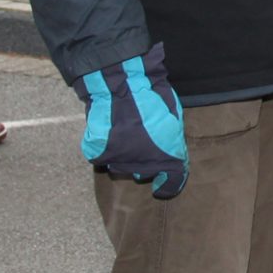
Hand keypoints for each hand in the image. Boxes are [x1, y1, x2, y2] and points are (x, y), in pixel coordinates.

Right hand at [75, 43, 187, 199]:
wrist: (123, 84)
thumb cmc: (153, 97)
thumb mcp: (172, 119)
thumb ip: (171, 140)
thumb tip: (170, 153)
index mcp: (168, 157)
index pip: (172, 182)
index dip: (168, 186)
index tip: (160, 187)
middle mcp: (144, 165)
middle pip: (143, 172)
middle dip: (144, 162)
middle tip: (140, 141)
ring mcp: (120, 161)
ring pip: (122, 166)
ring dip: (124, 155)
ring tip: (124, 133)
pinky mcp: (100, 155)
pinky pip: (103, 157)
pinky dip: (105, 147)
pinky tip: (109, 131)